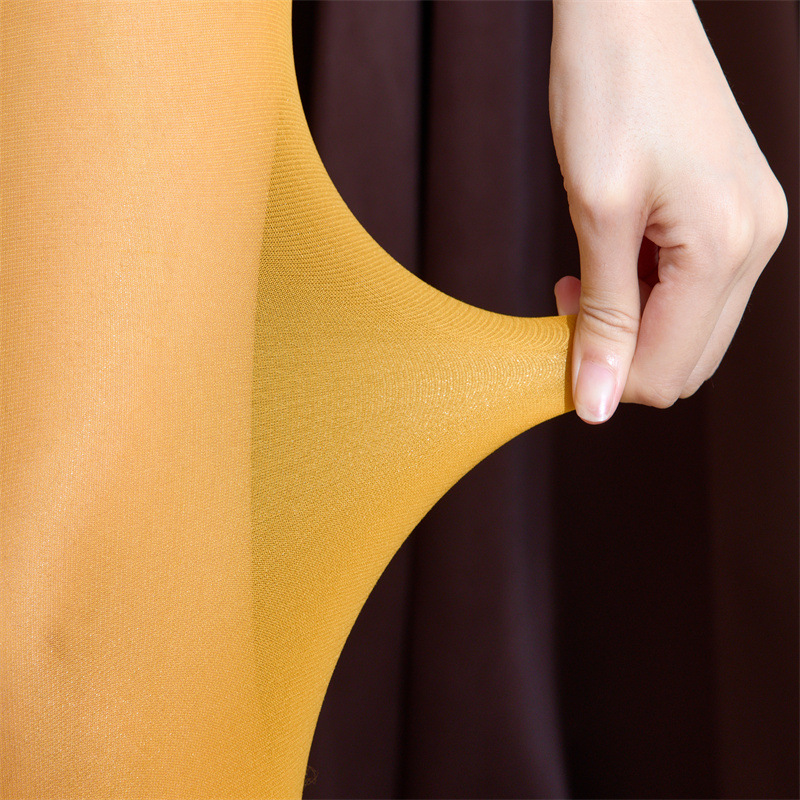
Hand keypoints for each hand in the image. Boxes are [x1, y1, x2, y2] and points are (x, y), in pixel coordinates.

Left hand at [549, 0, 786, 422]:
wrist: (627, 6)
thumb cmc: (607, 91)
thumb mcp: (596, 211)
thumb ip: (602, 316)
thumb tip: (598, 405)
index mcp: (727, 247)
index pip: (669, 371)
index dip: (608, 381)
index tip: (555, 353)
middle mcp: (755, 244)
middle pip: (687, 359)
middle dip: (621, 355)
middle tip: (565, 309)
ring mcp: (750, 226)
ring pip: (688, 328)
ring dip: (629, 324)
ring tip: (579, 278)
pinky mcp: (733, 212)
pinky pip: (690, 288)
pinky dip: (643, 293)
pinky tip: (607, 259)